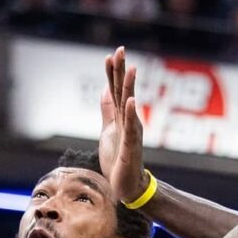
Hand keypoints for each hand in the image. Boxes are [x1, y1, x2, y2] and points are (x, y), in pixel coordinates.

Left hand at [99, 46, 147, 203]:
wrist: (126, 187)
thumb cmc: (118, 158)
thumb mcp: (108, 129)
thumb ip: (108, 109)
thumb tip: (105, 86)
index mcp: (121, 117)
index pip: (115, 90)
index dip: (112, 73)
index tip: (111, 53)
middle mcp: (129, 121)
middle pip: (123, 92)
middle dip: (121, 71)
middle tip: (121, 50)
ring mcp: (131, 134)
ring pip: (129, 106)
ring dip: (129, 87)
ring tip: (130, 68)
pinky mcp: (131, 148)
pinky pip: (131, 129)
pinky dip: (131, 114)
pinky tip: (131, 101)